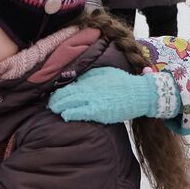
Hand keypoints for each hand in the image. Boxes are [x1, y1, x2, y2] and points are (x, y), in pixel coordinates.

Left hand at [48, 67, 178, 123]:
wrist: (139, 93)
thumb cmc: (123, 83)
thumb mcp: (105, 73)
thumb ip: (90, 76)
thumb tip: (77, 80)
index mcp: (90, 78)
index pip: (69, 85)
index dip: (59, 91)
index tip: (54, 95)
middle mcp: (89, 87)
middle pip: (65, 93)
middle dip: (55, 99)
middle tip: (50, 104)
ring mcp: (93, 99)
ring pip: (69, 102)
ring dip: (59, 106)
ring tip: (54, 110)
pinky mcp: (98, 111)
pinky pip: (79, 112)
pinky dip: (69, 113)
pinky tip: (65, 115)